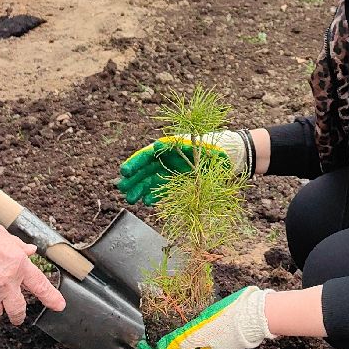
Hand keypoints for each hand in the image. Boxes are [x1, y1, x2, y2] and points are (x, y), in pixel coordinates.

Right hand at [0, 198, 66, 323]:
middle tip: (17, 316)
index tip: (58, 306)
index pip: (40, 285)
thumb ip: (17, 247)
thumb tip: (29, 250)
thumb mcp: (3, 233)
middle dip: (18, 315)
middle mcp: (5, 281)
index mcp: (17, 264)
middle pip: (17, 309)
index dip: (51, 298)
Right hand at [116, 132, 252, 204]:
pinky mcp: (176, 182)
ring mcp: (171, 171)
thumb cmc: (215, 151)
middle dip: (133, 179)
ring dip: (140, 190)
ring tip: (131, 199)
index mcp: (170, 147)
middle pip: (145, 169)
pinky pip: (161, 189)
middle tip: (122, 189)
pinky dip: (154, 195)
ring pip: (150, 180)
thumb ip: (180, 148)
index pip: (148, 154)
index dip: (135, 162)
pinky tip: (147, 202)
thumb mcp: (202, 148)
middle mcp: (167, 159)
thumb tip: (158, 146)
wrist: (227, 159)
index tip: (125, 171)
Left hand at [138, 286, 271, 348]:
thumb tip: (163, 348)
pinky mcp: (221, 334)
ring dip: (176, 340)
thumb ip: (180, 341)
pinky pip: (198, 337)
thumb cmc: (227, 325)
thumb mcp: (201, 333)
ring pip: (190, 345)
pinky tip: (182, 326)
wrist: (255, 314)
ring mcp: (216, 346)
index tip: (142, 346)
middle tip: (150, 338)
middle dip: (166, 347)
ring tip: (162, 332)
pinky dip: (187, 334)